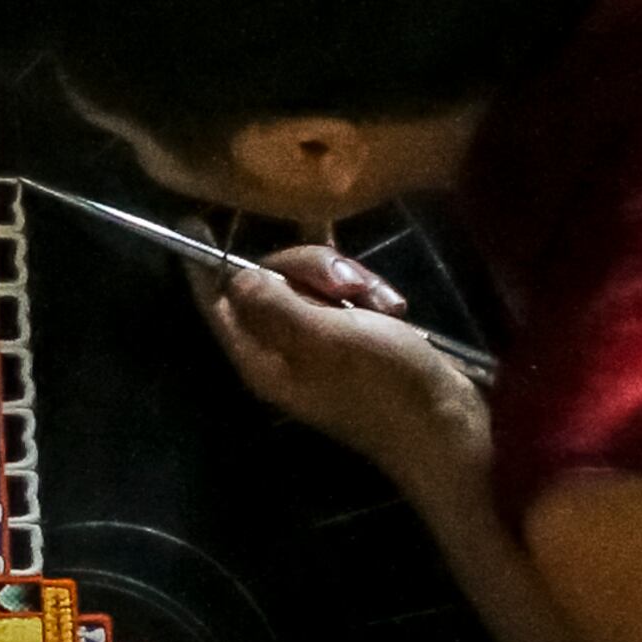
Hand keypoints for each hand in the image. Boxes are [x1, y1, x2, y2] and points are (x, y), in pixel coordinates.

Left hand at [194, 246, 489, 482]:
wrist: (446, 422)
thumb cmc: (381, 383)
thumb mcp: (322, 338)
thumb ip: (273, 305)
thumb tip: (236, 277)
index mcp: (259, 357)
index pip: (216, 303)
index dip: (206, 263)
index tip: (195, 219)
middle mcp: (281, 349)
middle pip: (272, 280)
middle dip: (311, 269)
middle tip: (346, 285)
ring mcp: (318, 341)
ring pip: (314, 282)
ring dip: (349, 281)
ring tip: (383, 304)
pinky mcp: (354, 334)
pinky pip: (348, 296)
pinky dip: (370, 295)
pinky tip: (395, 307)